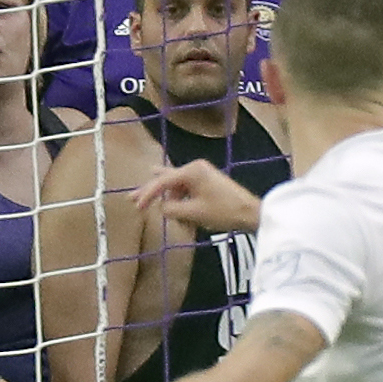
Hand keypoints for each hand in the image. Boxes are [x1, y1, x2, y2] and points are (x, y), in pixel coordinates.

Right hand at [137, 158, 263, 233]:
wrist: (250, 212)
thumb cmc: (223, 211)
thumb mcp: (193, 213)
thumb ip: (172, 209)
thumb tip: (162, 207)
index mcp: (192, 171)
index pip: (163, 182)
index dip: (148, 195)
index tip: (137, 207)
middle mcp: (195, 168)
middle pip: (165, 179)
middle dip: (149, 190)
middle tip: (131, 199)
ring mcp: (201, 174)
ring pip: (174, 184)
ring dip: (163, 196)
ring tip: (144, 200)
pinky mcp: (206, 183)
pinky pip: (184, 188)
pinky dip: (176, 197)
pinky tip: (166, 199)